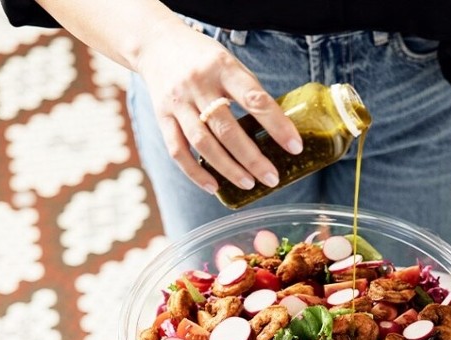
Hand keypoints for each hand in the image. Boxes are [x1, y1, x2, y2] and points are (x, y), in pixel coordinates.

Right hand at [135, 17, 302, 193]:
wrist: (155, 42)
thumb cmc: (203, 58)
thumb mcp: (229, 62)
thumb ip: (248, 91)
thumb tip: (277, 128)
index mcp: (223, 68)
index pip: (254, 100)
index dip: (277, 125)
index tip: (295, 147)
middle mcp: (198, 85)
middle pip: (227, 129)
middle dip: (252, 159)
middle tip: (272, 178)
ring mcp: (178, 102)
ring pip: (203, 144)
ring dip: (228, 169)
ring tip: (249, 184)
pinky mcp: (162, 117)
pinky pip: (178, 151)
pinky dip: (195, 173)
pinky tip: (214, 187)